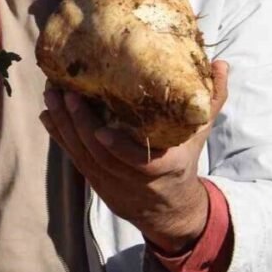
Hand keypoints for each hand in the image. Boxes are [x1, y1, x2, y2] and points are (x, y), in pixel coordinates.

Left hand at [39, 60, 228, 253]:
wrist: (168, 207)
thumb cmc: (183, 159)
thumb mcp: (199, 133)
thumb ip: (212, 100)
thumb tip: (223, 64)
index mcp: (161, 167)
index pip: (136, 163)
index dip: (117, 150)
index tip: (101, 133)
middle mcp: (131, 178)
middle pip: (98, 154)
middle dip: (78, 124)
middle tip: (65, 93)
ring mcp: (109, 180)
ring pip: (80, 154)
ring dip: (63, 124)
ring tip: (51, 95)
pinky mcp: (94, 179)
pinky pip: (73, 157)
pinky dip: (59, 135)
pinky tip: (48, 114)